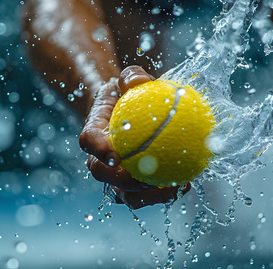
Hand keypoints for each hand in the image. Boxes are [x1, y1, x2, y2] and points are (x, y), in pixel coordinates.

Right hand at [79, 66, 191, 208]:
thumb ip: (132, 77)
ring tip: (174, 188)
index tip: (115, 153)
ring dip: (147, 196)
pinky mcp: (130, 187)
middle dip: (123, 180)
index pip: (88, 140)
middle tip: (151, 175)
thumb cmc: (127, 94)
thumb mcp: (129, 79)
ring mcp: (113, 176)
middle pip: (102, 174)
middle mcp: (99, 159)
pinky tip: (184, 185)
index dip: (97, 149)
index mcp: (94, 132)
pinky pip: (143, 196)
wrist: (125, 113)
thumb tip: (139, 81)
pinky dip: (161, 195)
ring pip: (124, 194)